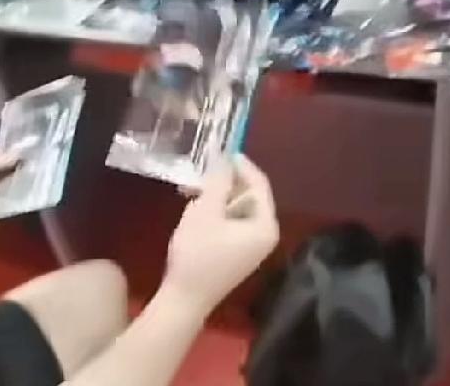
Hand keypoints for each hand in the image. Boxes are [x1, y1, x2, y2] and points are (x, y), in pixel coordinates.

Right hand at [164, 155, 279, 315]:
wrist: (185, 299)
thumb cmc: (197, 253)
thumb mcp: (206, 211)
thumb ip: (218, 181)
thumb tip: (225, 154)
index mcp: (265, 225)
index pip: (259, 185)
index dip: (242, 165)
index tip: (224, 149)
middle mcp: (264, 235)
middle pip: (248, 196)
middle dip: (224, 183)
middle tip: (201, 173)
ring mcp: (252, 246)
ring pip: (236, 209)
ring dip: (216, 198)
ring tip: (191, 193)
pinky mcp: (237, 253)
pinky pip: (230, 223)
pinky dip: (215, 213)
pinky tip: (194, 211)